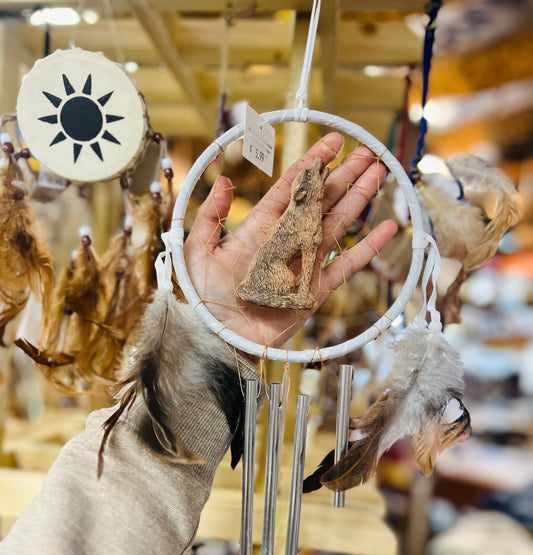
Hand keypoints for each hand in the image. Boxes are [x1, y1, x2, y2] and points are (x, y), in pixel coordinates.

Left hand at [184, 132, 396, 349]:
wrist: (217, 340)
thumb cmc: (203, 299)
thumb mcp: (197, 251)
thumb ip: (211, 216)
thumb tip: (223, 179)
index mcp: (259, 228)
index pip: (292, 188)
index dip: (313, 164)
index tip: (333, 141)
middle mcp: (286, 242)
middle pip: (321, 201)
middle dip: (344, 175)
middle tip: (366, 151)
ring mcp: (303, 265)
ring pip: (338, 225)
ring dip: (359, 199)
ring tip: (379, 172)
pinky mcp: (315, 291)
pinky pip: (346, 266)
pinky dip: (369, 249)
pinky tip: (388, 228)